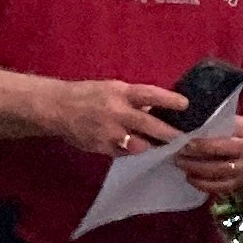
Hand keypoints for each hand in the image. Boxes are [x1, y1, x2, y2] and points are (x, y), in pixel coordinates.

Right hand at [38, 76, 189, 157]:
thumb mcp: (112, 89)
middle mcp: (116, 112)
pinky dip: (131, 150)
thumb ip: (133, 99)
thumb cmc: (88, 95)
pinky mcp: (102, 148)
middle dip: (169, 133)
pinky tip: (133, 147)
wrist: (56, 108)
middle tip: (182, 138)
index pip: (151, 95)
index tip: (185, 105)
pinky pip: (124, 153)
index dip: (169, 100)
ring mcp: (109, 132)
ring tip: (160, 146)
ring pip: (139, 144)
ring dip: (151, 145)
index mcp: (120, 92)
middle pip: (149, 124)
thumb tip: (157, 108)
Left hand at [174, 113, 242, 194]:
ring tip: (181, 164)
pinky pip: (220, 187)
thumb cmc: (235, 133)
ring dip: (197, 169)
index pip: (226, 135)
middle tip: (179, 154)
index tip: (187, 141)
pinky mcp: (238, 183)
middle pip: (222, 155)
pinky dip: (203, 184)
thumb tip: (188, 125)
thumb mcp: (232, 122)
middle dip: (198, 156)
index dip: (206, 142)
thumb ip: (215, 123)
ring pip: (219, 171)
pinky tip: (190, 177)